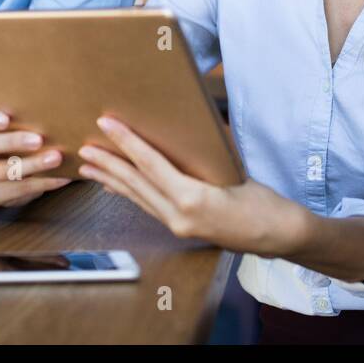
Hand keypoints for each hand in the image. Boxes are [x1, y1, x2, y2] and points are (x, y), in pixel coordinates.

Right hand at [0, 101, 69, 206]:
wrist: (16, 174)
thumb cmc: (18, 135)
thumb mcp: (16, 122)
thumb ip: (22, 112)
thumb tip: (54, 100)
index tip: (5, 119)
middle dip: (10, 142)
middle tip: (38, 140)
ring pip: (1, 171)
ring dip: (31, 164)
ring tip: (55, 158)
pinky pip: (18, 189)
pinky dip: (43, 182)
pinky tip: (62, 176)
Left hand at [79, 115, 309, 256]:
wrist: (279, 237)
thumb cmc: (264, 204)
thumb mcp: (235, 171)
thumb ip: (206, 153)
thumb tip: (185, 129)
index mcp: (192, 200)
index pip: (151, 166)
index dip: (127, 143)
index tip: (107, 124)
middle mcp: (178, 217)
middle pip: (136, 184)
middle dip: (108, 164)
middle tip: (84, 147)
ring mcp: (178, 226)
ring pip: (138, 198)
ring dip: (112, 180)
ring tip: (88, 165)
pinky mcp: (181, 229)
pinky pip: (148, 207)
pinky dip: (130, 193)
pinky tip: (116, 186)